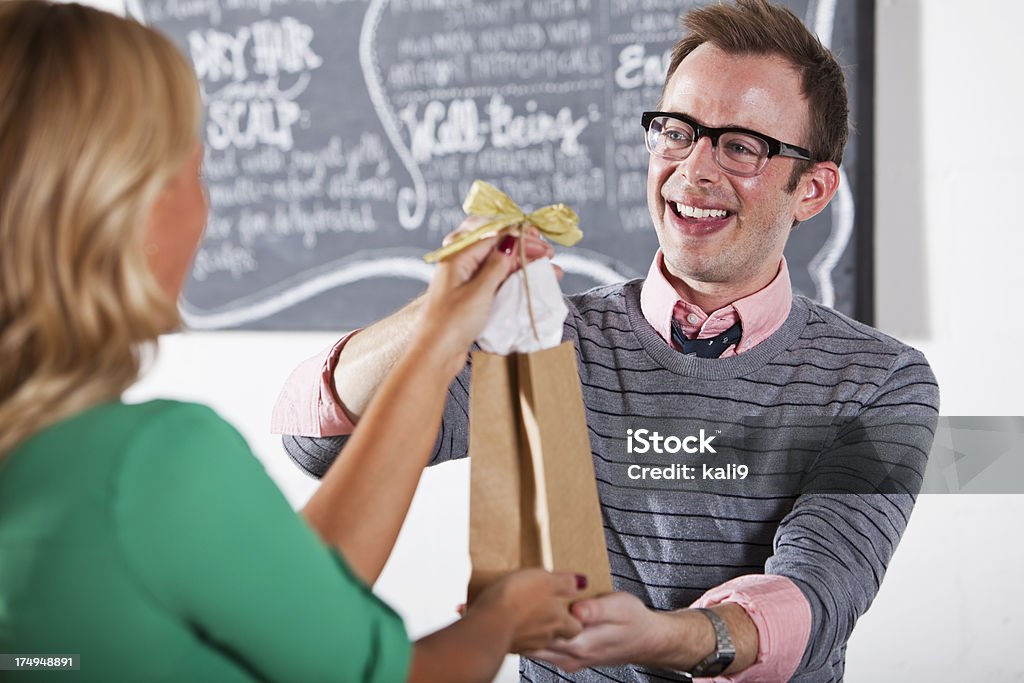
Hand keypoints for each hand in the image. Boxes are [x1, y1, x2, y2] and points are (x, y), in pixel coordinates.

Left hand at [417, 218, 554, 366]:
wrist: (435, 356)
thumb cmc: (451, 324)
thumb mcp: (479, 292)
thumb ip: (496, 265)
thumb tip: (510, 240)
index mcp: (457, 257)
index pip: (493, 237)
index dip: (520, 238)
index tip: (542, 244)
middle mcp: (461, 266)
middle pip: (497, 248)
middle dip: (524, 249)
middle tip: (548, 255)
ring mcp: (466, 282)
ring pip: (500, 265)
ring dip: (524, 265)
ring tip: (549, 270)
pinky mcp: (472, 298)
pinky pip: (497, 281)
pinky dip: (516, 280)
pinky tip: (533, 282)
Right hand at [468, 569, 584, 652]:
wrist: (488, 623)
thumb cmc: (517, 600)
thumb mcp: (546, 579)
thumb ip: (565, 582)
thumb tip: (581, 581)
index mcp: (559, 621)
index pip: (576, 628)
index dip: (573, 619)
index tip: (569, 609)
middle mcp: (545, 637)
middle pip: (555, 634)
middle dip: (549, 622)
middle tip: (542, 606)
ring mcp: (525, 644)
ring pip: (533, 637)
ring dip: (529, 625)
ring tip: (519, 608)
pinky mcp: (506, 647)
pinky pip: (514, 639)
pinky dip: (511, 630)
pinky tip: (503, 616)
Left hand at [524, 592, 677, 671]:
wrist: (646, 640)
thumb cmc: (634, 620)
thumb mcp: (620, 607)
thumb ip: (596, 609)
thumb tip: (576, 609)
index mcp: (581, 643)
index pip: (543, 632)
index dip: (528, 613)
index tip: (520, 594)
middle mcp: (571, 656)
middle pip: (532, 642)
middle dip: (519, 621)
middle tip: (513, 596)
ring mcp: (568, 660)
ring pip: (534, 647)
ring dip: (525, 628)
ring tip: (521, 603)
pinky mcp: (568, 658)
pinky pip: (543, 648)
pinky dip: (535, 633)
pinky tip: (535, 616)